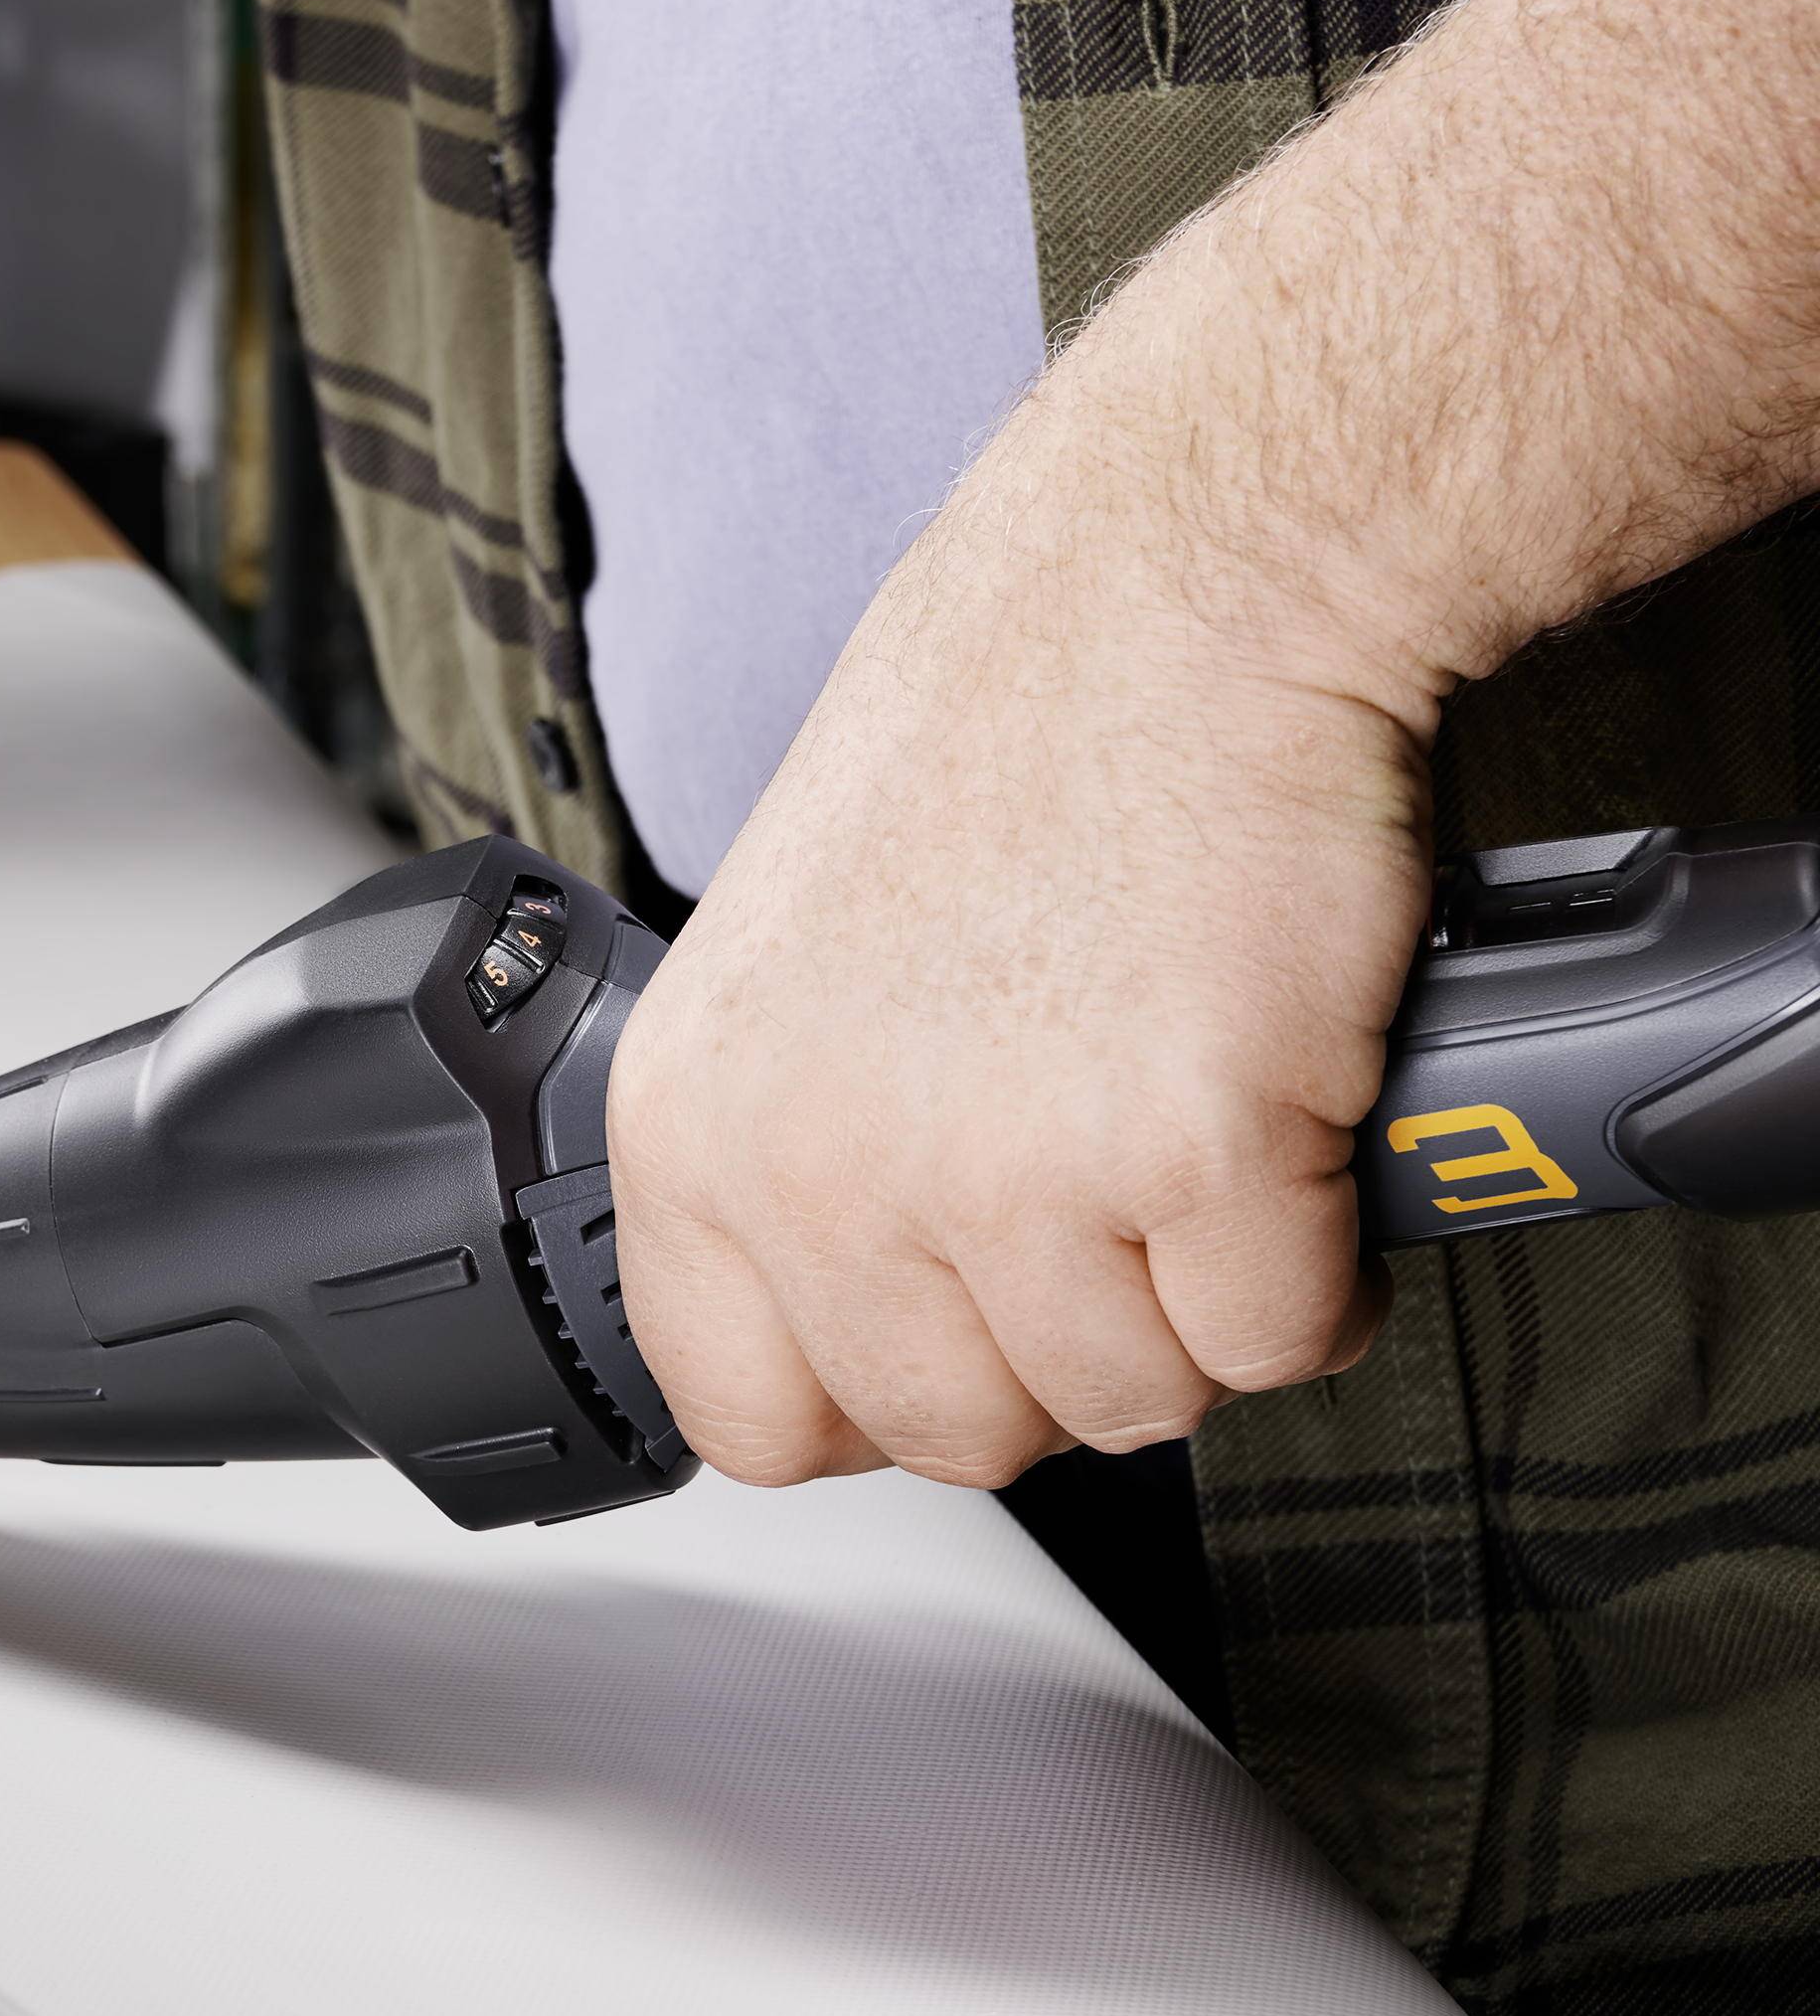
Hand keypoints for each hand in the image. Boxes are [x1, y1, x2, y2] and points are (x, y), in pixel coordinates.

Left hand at [605, 379, 1429, 1487]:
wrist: (1177, 584)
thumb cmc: (1005, 740)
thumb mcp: (794, 972)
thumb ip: (797, 1155)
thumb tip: (856, 1310)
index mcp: (695, 1128)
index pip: (743, 1412)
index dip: (873, 1394)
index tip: (952, 1333)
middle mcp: (819, 1168)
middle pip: (957, 1431)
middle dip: (1058, 1349)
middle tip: (1107, 1209)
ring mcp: (998, 1171)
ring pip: (1129, 1401)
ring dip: (1193, 1301)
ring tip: (1193, 1133)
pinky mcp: (1188, 1150)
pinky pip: (1279, 1339)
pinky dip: (1319, 1261)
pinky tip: (1288, 1121)